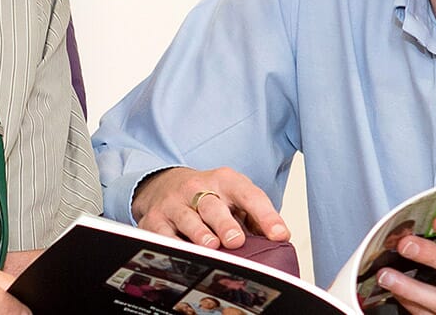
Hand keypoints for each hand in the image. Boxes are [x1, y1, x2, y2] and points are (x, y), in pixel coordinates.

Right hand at [131, 166, 289, 250]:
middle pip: (212, 205)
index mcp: (225, 181)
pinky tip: (181, 254)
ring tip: (211, 246)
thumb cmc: (208, 197)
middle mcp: (197, 188)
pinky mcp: (155, 219)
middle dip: (225, 223)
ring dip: (199, 233)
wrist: (164, 184)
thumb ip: (255, 218)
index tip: (280, 235)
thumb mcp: (234, 198)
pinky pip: (162, 234)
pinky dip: (171, 244)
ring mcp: (174, 203)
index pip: (249, 195)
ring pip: (186, 217)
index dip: (266, 215)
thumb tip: (279, 242)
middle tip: (236, 240)